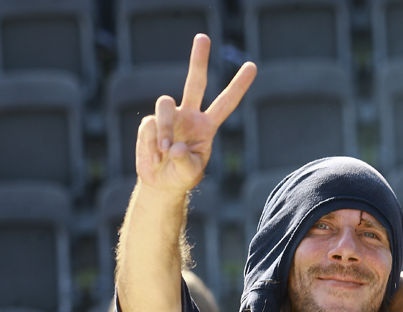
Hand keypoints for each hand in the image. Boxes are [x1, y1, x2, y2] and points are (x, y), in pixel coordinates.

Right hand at [135, 34, 255, 193]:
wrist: (161, 183)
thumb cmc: (181, 176)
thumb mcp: (190, 173)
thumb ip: (185, 161)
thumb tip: (174, 146)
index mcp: (207, 126)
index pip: (226, 102)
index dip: (238, 85)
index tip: (252, 65)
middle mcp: (190, 115)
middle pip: (195, 82)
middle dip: (198, 60)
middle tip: (203, 37)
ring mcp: (170, 117)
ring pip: (166, 104)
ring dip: (166, 129)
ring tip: (165, 151)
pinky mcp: (150, 123)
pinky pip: (150, 124)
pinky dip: (152, 142)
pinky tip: (155, 156)